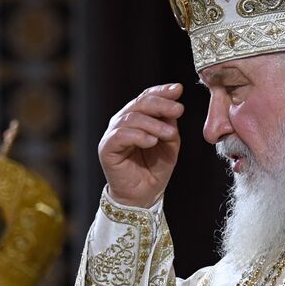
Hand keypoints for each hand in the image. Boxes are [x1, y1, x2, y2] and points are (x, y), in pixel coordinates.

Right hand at [99, 83, 183, 207]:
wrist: (144, 196)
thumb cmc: (155, 169)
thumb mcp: (169, 144)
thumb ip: (169, 125)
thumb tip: (173, 107)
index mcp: (137, 118)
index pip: (146, 97)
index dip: (161, 91)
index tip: (178, 89)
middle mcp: (122, 123)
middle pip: (139, 104)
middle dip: (160, 104)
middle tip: (178, 110)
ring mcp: (113, 135)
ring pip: (131, 118)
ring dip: (153, 124)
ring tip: (168, 134)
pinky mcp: (106, 149)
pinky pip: (120, 135)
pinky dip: (138, 136)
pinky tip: (152, 141)